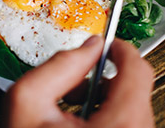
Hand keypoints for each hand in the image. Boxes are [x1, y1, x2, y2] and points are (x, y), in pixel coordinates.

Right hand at [1, 36, 154, 127]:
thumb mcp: (27, 102)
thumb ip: (57, 66)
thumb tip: (86, 48)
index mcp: (117, 126)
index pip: (137, 71)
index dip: (121, 50)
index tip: (110, 45)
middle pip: (137, 90)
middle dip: (105, 79)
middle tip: (79, 81)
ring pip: (134, 110)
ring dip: (106, 99)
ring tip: (74, 108)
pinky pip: (129, 126)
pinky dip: (109, 118)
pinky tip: (82, 124)